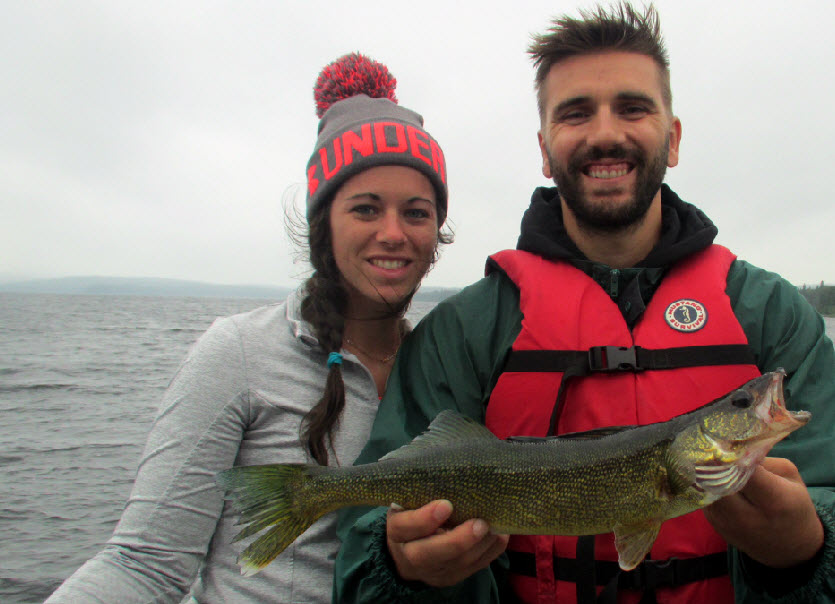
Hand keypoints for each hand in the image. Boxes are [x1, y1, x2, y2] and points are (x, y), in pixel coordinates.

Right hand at [386, 499, 508, 586]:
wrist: (409, 550)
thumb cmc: (412, 515)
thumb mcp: (409, 502)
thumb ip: (423, 492)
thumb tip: (449, 467)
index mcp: (397, 531)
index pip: (406, 526)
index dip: (425, 518)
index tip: (446, 504)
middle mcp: (412, 556)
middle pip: (432, 554)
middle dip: (459, 540)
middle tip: (479, 523)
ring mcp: (434, 571)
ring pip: (459, 563)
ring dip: (481, 544)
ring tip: (494, 525)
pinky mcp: (454, 577)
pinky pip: (475, 567)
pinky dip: (491, 550)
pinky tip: (499, 533)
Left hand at [704, 457, 823, 567]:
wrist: (788, 549)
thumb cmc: (793, 506)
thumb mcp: (790, 479)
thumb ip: (765, 461)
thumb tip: (736, 446)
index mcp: (775, 501)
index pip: (746, 473)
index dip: (733, 455)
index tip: (728, 441)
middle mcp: (747, 516)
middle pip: (718, 481)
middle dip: (713, 461)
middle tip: (711, 445)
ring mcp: (726, 523)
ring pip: (705, 487)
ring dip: (706, 471)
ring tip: (709, 457)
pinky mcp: (713, 524)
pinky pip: (703, 496)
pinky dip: (705, 483)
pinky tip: (711, 475)